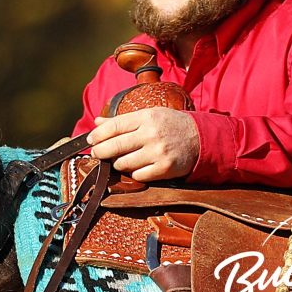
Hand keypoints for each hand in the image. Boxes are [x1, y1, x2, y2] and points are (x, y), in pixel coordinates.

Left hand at [86, 107, 200, 182]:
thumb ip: (123, 120)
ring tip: (121, 160)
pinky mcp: (164, 168)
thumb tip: (97, 123)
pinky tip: (136, 168)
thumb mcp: (149, 115)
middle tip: (97, 154)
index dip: (98, 134)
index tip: (91, 140)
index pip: (114, 126)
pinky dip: (134, 173)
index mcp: (146, 117)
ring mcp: (158, 152)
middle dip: (101, 151)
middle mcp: (151, 134)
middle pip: (115, 146)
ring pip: (124, 163)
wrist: (200, 138)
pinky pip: (138, 176)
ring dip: (118, 164)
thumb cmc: (170, 125)